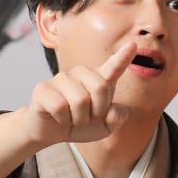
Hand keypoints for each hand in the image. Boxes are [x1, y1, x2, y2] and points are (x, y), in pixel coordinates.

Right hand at [21, 40, 136, 147]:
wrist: (51, 132)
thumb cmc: (80, 124)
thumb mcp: (105, 126)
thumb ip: (117, 118)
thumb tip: (113, 112)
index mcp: (99, 79)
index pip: (114, 66)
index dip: (124, 57)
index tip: (134, 45)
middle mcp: (81, 74)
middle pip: (100, 87)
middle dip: (97, 111)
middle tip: (87, 117)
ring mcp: (61, 78)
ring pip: (80, 100)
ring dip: (79, 119)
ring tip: (72, 117)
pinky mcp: (43, 88)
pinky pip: (60, 107)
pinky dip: (63, 120)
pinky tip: (59, 117)